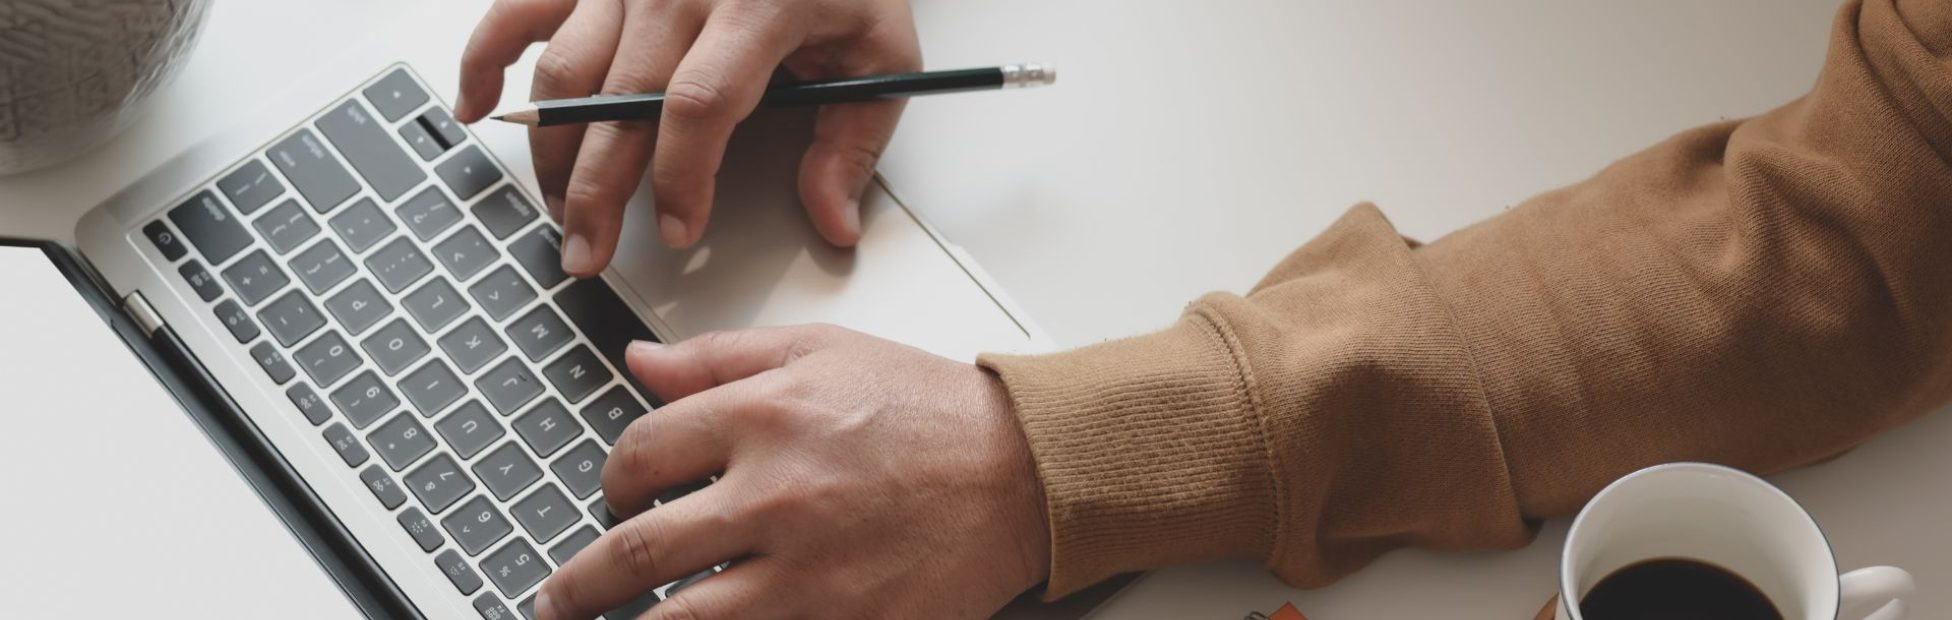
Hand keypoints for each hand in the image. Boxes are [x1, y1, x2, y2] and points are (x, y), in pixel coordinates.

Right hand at [457, 0, 922, 275]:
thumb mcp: (880, 54)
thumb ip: (853, 142)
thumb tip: (833, 221)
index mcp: (758, 6)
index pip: (699, 104)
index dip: (679, 177)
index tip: (678, 231)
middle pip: (619, 103)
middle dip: (597, 193)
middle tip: (589, 255)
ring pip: (566, 72)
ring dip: (552, 151)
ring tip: (561, 213)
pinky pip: (521, 10)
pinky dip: (485, 56)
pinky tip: (477, 108)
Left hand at [536, 325, 1050, 618]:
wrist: (1025, 472)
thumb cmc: (931, 411)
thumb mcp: (825, 351)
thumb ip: (721, 356)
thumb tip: (638, 363)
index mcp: (766, 416)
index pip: (639, 454)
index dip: (609, 481)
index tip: (613, 498)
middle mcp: (778, 496)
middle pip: (637, 552)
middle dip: (580, 586)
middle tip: (561, 600)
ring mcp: (810, 573)